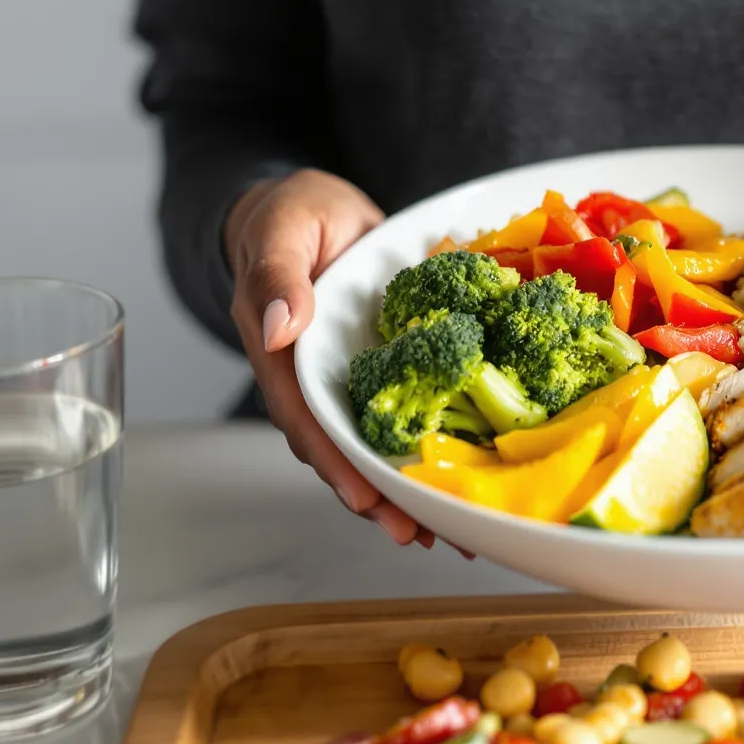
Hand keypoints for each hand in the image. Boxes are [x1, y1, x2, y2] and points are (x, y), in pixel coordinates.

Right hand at [225, 168, 433, 546]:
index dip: (335, 464)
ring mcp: (353, 380)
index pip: (306, 422)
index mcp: (283, 358)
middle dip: (379, 498)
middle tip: (421, 535)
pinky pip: (409, 414)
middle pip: (344, 451)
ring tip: (451, 531)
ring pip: (377, 444)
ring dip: (408, 488)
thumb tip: (279, 327)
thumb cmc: (289, 217)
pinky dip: (434, 446)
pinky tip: (465, 479)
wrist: (319, 209)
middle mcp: (317, 381)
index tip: (366, 499)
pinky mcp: (389, 371)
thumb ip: (277, 279)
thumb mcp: (281, 234)